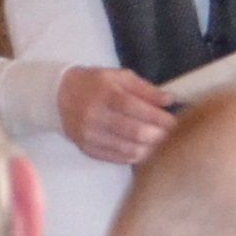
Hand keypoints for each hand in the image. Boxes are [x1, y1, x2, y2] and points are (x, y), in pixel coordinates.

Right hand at [54, 67, 176, 164]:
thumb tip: (169, 100)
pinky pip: (117, 158)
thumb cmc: (96, 84)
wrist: (60, 96)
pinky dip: (135, 156)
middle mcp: (95, 115)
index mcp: (105, 93)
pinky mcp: (87, 149)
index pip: (135, 108)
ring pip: (127, 149)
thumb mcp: (119, 77)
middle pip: (134, 132)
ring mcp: (90, 135)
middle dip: (158, 136)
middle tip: (173, 136)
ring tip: (162, 145)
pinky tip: (145, 151)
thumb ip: (145, 89)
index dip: (158, 117)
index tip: (175, 122)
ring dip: (149, 149)